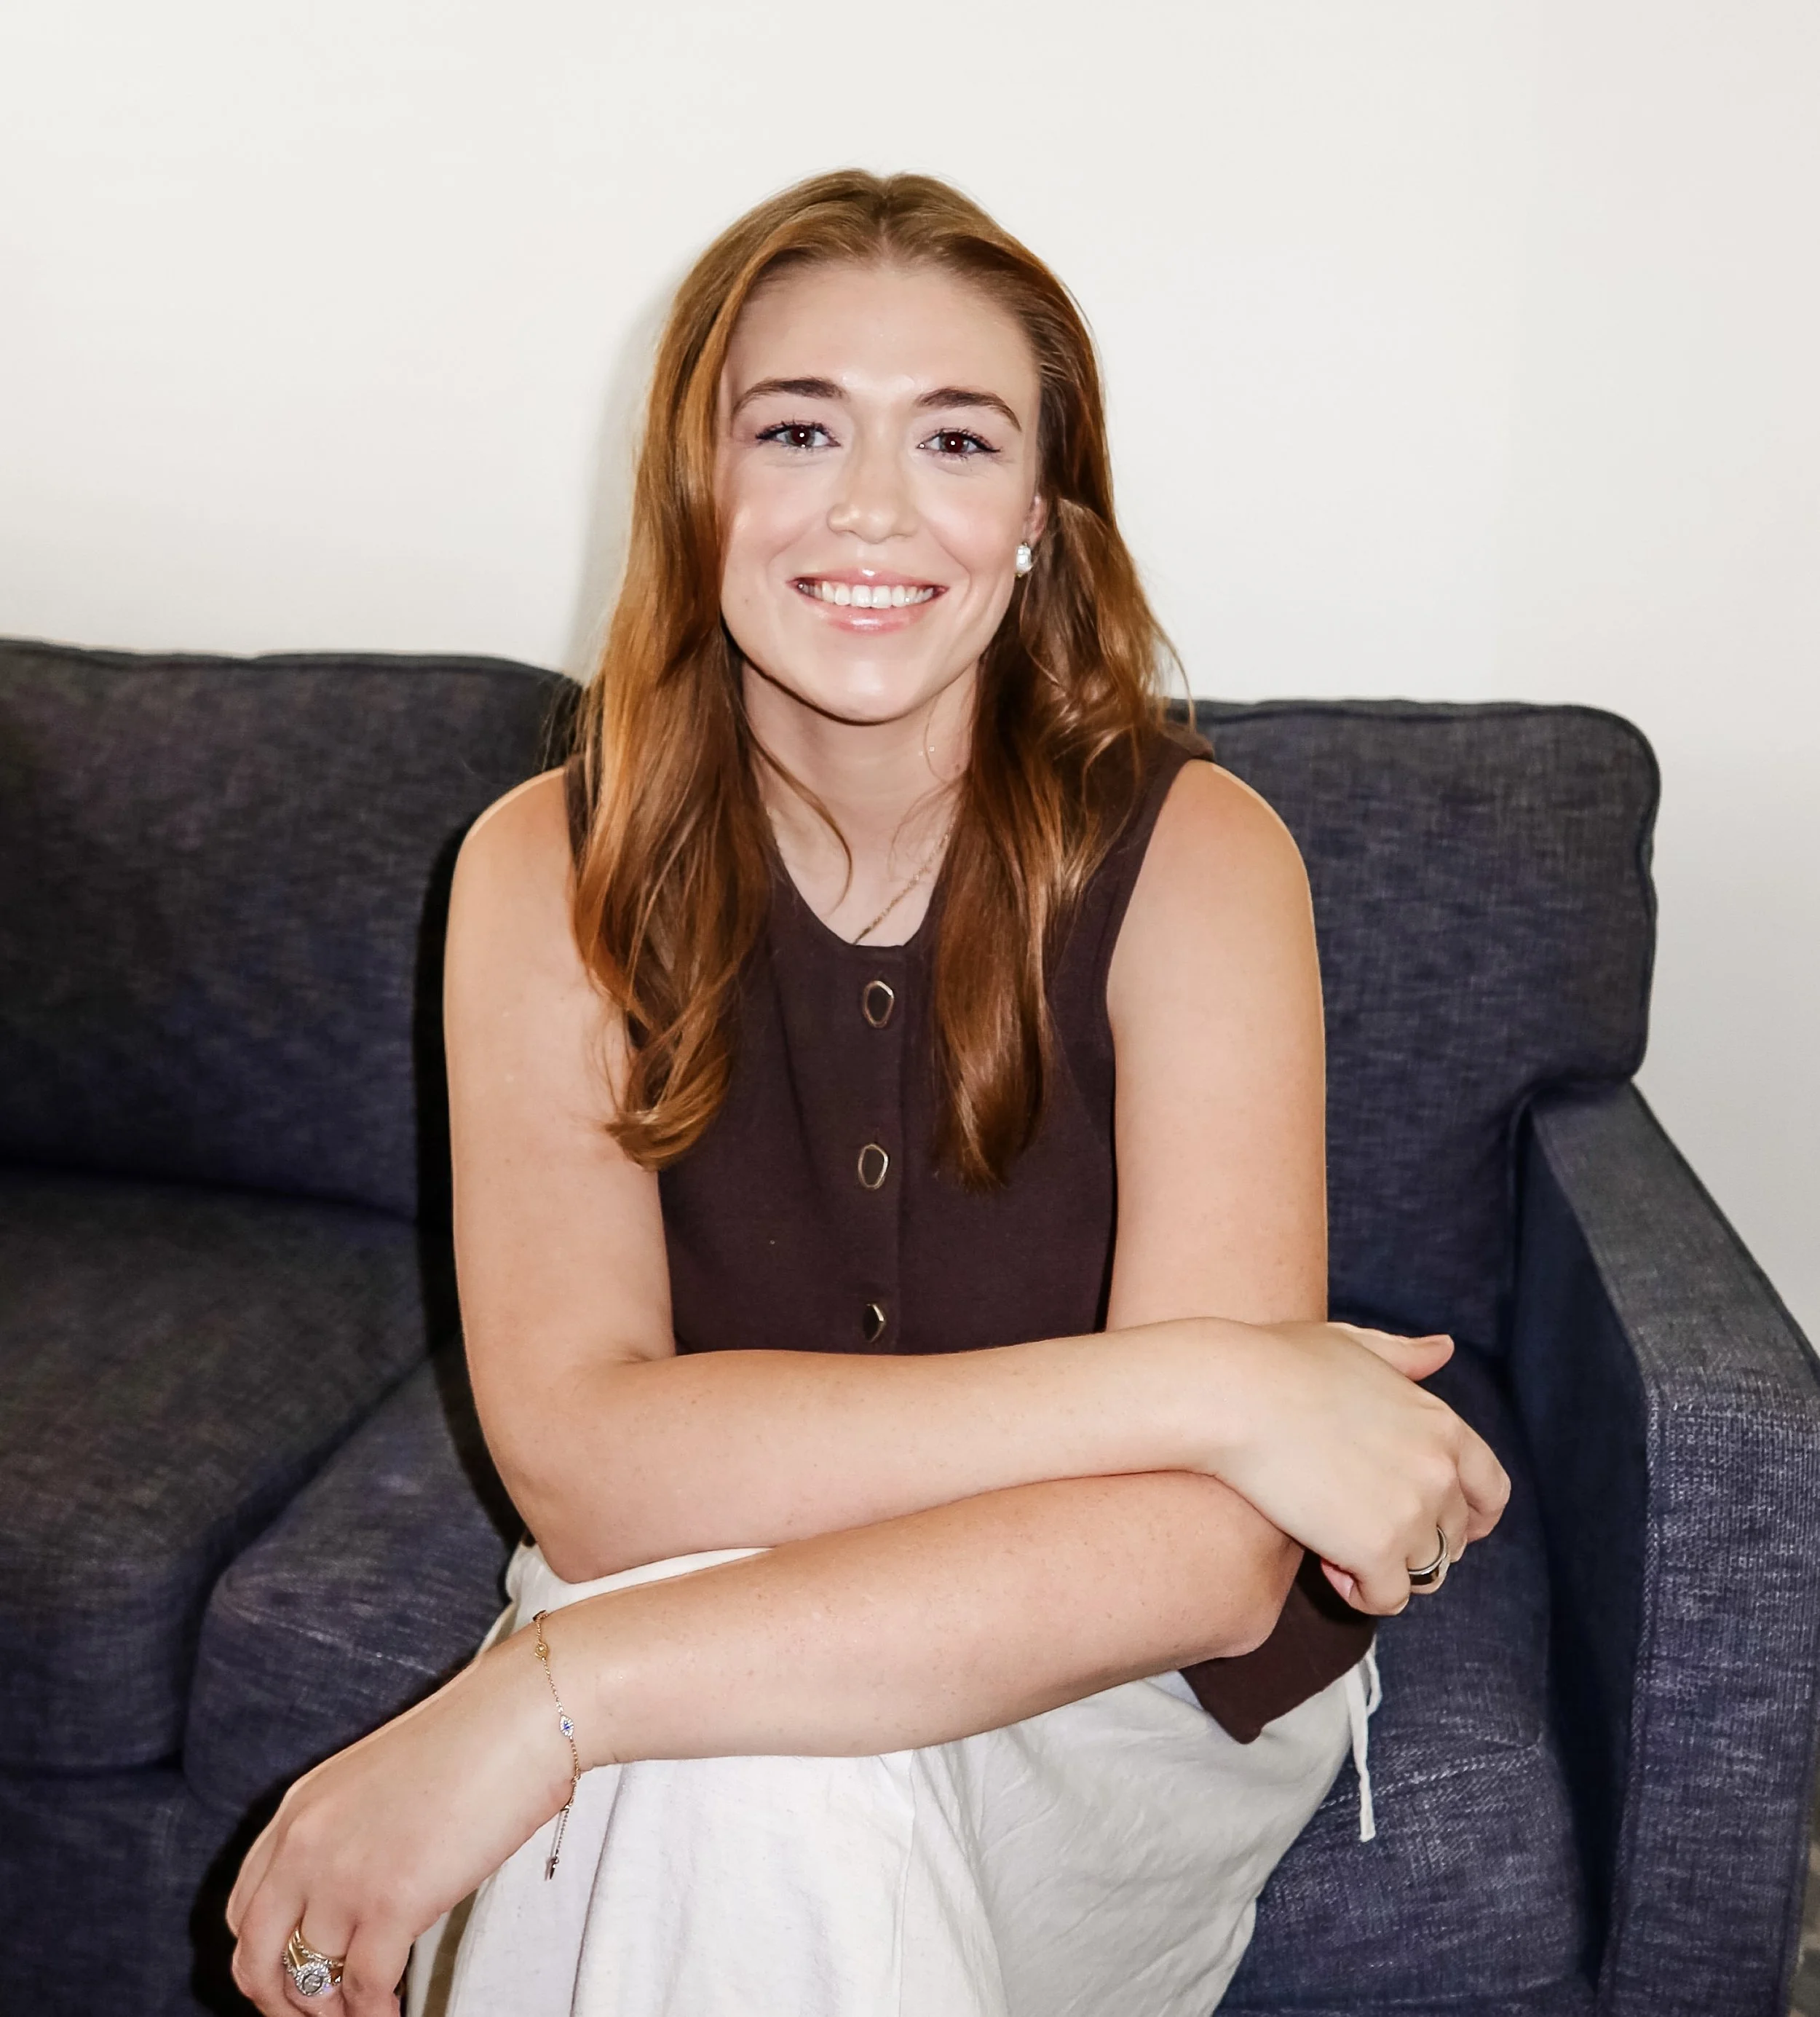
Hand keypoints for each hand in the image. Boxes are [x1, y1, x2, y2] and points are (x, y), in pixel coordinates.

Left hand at [226, 1625, 573, 2015]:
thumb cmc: (473, 1737)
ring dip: (336, 2014)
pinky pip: (364, 1990)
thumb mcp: (379, 1780)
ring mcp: (342, 1876)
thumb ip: (348, 1833)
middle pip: (256, 1958)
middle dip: (283, 2003)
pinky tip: (395, 2012)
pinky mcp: (390, 1903)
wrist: (520, 1715)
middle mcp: (305, 1845)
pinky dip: (375, 2015)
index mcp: (300, 1810)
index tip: (292, 1979)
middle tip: (321, 2016)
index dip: (264, 1958)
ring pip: (308, 1984)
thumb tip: (354, 1895)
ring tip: (368, 2015)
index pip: (245, 1909)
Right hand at [1191, 1319, 1509, 1615]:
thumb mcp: (1352, 1345)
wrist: (1230, 1395)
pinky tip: (1327, 1567)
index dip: (1474, 1516)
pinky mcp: (1375, 1550)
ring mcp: (1411, 1513)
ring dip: (1386, 1567)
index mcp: (1441, 1424)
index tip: (1446, 1528)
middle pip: (1454, 1537)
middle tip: (1365, 1534)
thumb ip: (1404, 1356)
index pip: (1490, 1489)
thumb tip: (1444, 1349)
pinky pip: (1387, 1598)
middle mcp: (1439, 1472)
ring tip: (1337, 1548)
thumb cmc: (1278, 1362)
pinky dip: (1362, 1593)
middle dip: (1418, 1542)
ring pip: (1424, 1573)